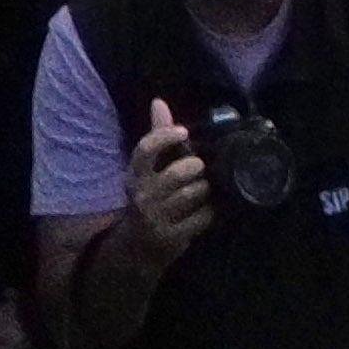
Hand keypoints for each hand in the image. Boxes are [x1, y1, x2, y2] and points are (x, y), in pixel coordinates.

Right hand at [119, 98, 218, 251]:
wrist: (138, 247)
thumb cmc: (149, 197)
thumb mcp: (148, 170)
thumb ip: (157, 136)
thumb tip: (159, 101)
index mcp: (135, 175)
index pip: (145, 150)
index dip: (165, 136)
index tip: (184, 131)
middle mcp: (143, 195)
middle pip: (177, 173)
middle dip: (196, 167)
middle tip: (202, 167)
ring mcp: (157, 219)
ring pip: (193, 195)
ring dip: (206, 189)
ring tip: (208, 187)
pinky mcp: (173, 238)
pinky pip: (202, 218)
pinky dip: (212, 210)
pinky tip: (213, 207)